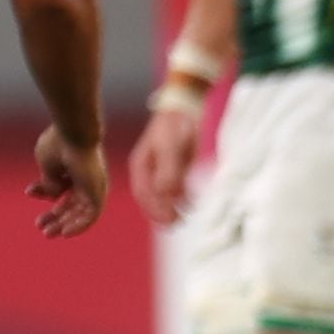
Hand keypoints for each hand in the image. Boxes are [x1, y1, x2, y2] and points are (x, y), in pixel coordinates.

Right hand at [29, 127, 108, 237]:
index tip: (28, 192)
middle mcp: (87, 179)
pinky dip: (79, 226)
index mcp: (74, 169)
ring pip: (81, 212)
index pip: (59, 188)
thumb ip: (49, 182)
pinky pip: (91, 216)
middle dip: (55, 216)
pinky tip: (65, 233)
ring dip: (64, 224)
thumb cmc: (58, 143)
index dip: (43, 193)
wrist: (73, 134)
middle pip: (71, 203)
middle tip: (40, 226)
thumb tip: (52, 196)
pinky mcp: (99, 193)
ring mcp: (94, 186)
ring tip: (48, 233)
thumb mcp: (47, 165)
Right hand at [124, 98, 202, 227]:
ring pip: (164, 195)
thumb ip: (169, 172)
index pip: (143, 193)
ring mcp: (162, 171)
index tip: (166, 219)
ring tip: (184, 219)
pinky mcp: (177, 168)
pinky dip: (183, 198)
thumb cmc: (174, 127)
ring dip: (172, 208)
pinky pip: (177, 188)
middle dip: (162, 213)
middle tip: (176, 224)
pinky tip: (192, 203)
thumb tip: (166, 195)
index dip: (153, 208)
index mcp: (140, 166)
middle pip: (152, 197)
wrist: (185, 110)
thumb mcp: (171, 148)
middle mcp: (149, 171)